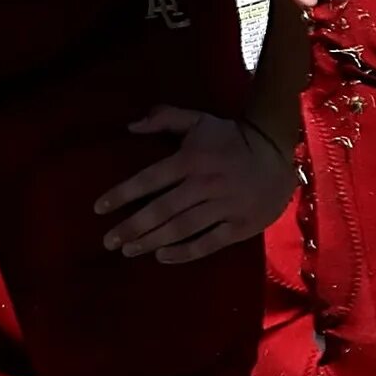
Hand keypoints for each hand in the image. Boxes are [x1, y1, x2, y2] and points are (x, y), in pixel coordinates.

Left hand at [99, 108, 294, 262]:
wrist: (277, 151)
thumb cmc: (230, 137)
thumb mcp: (198, 120)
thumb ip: (164, 118)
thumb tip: (130, 126)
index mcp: (191, 159)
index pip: (149, 180)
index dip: (122, 195)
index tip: (99, 209)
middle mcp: (204, 184)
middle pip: (161, 210)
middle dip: (131, 227)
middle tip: (108, 241)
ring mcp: (223, 207)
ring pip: (181, 229)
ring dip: (151, 241)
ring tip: (128, 250)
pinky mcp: (239, 226)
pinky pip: (208, 243)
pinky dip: (184, 253)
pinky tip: (162, 257)